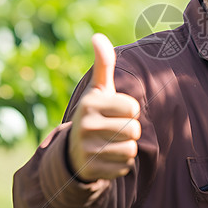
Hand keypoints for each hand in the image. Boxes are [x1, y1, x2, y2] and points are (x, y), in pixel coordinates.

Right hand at [67, 33, 140, 180]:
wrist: (73, 151)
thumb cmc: (94, 114)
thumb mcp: (98, 90)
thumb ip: (103, 64)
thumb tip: (98, 36)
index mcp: (90, 104)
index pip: (133, 108)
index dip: (129, 111)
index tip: (115, 112)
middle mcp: (85, 126)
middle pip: (134, 130)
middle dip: (129, 131)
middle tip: (112, 130)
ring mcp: (87, 150)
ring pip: (131, 150)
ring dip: (126, 148)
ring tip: (109, 143)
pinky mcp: (92, 170)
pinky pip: (124, 167)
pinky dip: (120, 164)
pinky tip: (106, 158)